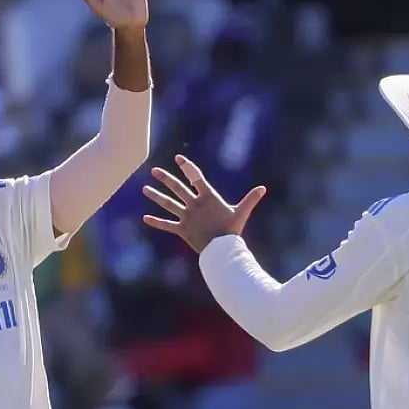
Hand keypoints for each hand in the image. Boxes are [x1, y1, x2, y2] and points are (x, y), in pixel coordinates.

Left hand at [142, 155, 266, 252]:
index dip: (187, 167)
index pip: (196, 177)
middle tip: (154, 171)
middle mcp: (194, 205)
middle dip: (165, 178)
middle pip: (177, 188)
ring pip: (168, 204)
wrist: (222, 250)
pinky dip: (156, 222)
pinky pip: (167, 225)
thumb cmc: (232, 230)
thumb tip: (263, 188)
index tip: (178, 158)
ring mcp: (187, 217)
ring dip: (156, 196)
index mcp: (208, 197)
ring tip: (144, 189)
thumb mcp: (241, 212)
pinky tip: (145, 218)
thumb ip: (250, 199)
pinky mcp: (182, 230)